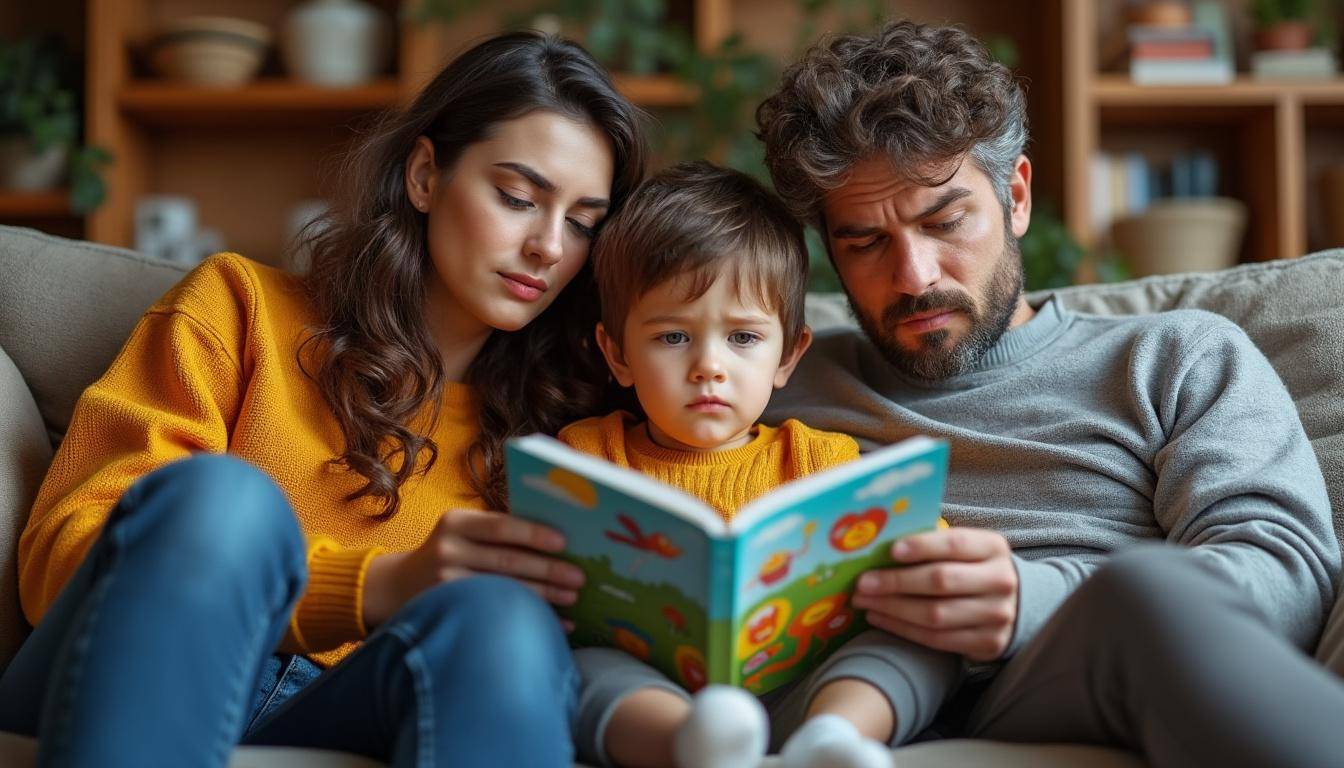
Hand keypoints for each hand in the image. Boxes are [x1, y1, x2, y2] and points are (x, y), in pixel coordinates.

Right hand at [362, 508, 584, 630]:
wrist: (396, 587)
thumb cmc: (447, 554)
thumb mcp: (462, 533)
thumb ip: (497, 533)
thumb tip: (558, 540)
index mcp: (456, 522)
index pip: (501, 527)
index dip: (534, 534)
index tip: (564, 543)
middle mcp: (447, 549)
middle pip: (507, 561)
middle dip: (548, 570)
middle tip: (579, 577)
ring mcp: (444, 582)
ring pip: (504, 589)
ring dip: (544, 595)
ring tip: (573, 598)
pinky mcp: (446, 610)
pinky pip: (496, 613)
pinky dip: (529, 617)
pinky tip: (555, 624)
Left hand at [851, 528, 1017, 661]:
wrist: (1013, 605)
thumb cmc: (972, 568)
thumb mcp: (965, 550)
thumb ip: (933, 544)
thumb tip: (880, 542)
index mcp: (993, 547)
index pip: (955, 544)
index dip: (922, 546)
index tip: (891, 550)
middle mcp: (1000, 580)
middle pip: (940, 581)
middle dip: (896, 581)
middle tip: (863, 583)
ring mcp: (997, 615)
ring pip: (935, 614)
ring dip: (892, 608)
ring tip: (864, 601)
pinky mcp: (988, 644)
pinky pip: (937, 639)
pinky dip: (902, 628)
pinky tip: (879, 617)